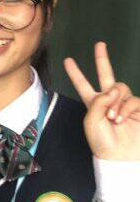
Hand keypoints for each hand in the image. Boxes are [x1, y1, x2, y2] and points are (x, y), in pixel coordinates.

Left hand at [64, 41, 139, 161]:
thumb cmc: (102, 142)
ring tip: (113, 118)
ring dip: (116, 102)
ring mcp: (124, 104)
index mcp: (93, 104)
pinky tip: (121, 119)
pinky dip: (126, 108)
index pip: (83, 85)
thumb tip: (112, 89)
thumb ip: (98, 102)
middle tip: (99, 44)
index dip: (75, 73)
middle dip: (102, 60)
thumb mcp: (91, 121)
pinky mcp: (139, 110)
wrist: (120, 156)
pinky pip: (133, 100)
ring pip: (121, 88)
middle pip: (106, 75)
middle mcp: (108, 101)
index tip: (67, 60)